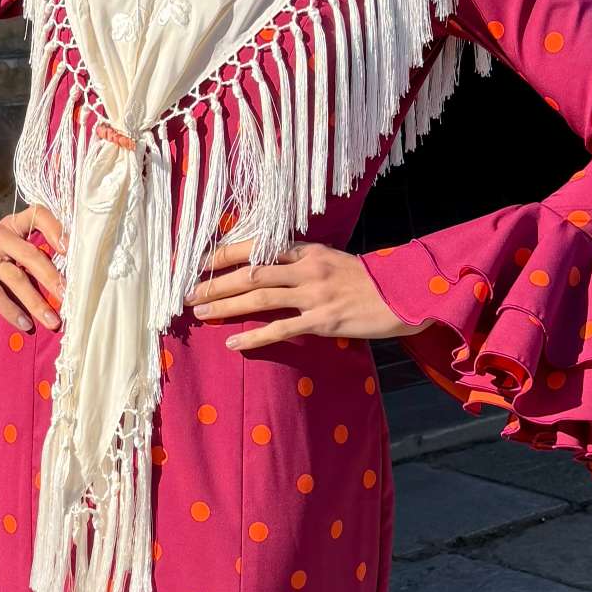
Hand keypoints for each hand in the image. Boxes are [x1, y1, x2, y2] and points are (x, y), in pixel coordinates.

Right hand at [0, 205, 68, 330]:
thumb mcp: (3, 254)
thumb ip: (28, 259)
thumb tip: (65, 283)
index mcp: (10, 226)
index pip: (38, 214)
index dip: (57, 228)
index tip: (72, 251)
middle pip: (30, 253)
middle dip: (52, 278)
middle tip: (69, 297)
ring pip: (14, 276)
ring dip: (35, 301)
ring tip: (52, 320)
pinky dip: (10, 309)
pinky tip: (24, 324)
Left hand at [188, 233, 425, 351]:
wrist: (403, 293)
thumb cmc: (367, 280)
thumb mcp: (332, 260)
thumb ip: (300, 262)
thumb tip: (267, 266)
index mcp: (306, 251)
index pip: (256, 247)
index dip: (224, 256)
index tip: (198, 264)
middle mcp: (306, 269)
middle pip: (250, 273)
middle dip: (215, 284)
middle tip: (188, 294)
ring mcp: (314, 294)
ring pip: (259, 298)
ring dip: (225, 306)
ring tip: (200, 313)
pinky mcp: (323, 320)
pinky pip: (280, 329)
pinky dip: (254, 337)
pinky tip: (233, 344)